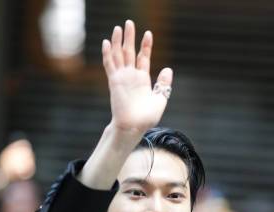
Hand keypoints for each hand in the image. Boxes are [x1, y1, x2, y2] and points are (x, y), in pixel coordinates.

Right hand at [102, 20, 172, 139]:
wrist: (134, 127)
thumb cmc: (146, 117)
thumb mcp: (160, 99)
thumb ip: (163, 84)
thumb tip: (168, 69)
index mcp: (143, 79)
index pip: (144, 57)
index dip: (146, 45)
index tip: (148, 33)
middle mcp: (131, 76)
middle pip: (129, 52)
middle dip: (129, 37)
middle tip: (129, 22)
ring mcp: (122, 78)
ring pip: (118, 55)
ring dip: (117, 41)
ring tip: (117, 28)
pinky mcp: (114, 81)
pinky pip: (110, 65)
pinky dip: (107, 54)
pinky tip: (106, 42)